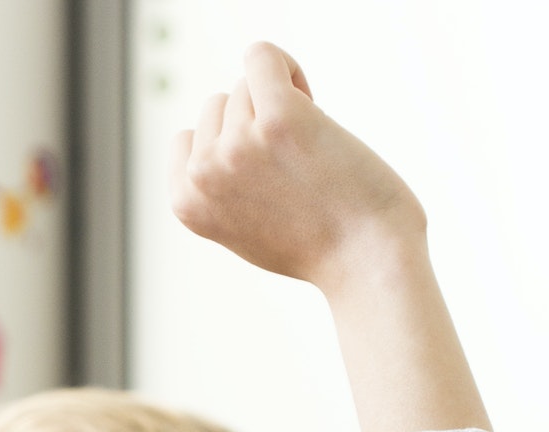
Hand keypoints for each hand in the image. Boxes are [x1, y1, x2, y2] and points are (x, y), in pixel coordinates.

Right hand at [169, 42, 424, 295]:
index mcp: (186, 203)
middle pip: (219, 105)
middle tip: (292, 164)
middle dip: (254, 120)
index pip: (188, 136)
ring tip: (308, 147)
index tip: (262, 170)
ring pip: (246, 85)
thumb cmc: (314, 244)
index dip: (229, 142)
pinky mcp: (277, 118)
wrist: (363, 258)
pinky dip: (285, 68)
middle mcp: (203, 174)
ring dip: (279, 103)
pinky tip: (309, 100)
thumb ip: (220, 188)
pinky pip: (261, 56)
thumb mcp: (242, 228)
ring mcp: (237, 145)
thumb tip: (216, 137)